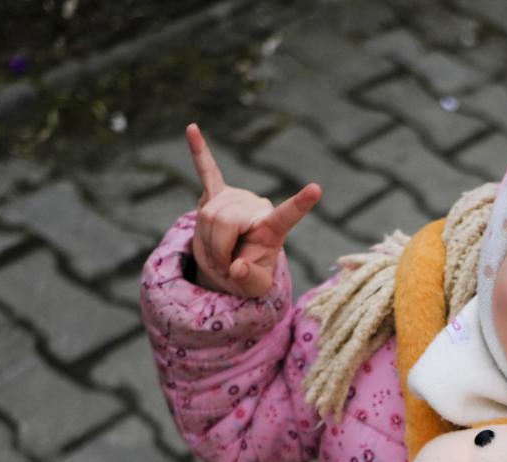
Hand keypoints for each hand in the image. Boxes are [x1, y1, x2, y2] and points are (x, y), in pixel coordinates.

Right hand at [185, 122, 321, 297]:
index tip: (316, 189)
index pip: (287, 215)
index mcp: (272, 229)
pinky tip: (191, 129)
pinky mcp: (218, 193)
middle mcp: (256, 206)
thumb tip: (237, 268)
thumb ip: (249, 280)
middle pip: (224, 222)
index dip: (300, 204)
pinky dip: (198, 152)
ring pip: (208, 214)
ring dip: (206, 241)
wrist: (232, 266)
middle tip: (224, 266)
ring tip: (217, 253)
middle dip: (218, 250)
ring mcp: (237, 197)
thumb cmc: (248, 275)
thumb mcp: (254, 288)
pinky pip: (206, 171)